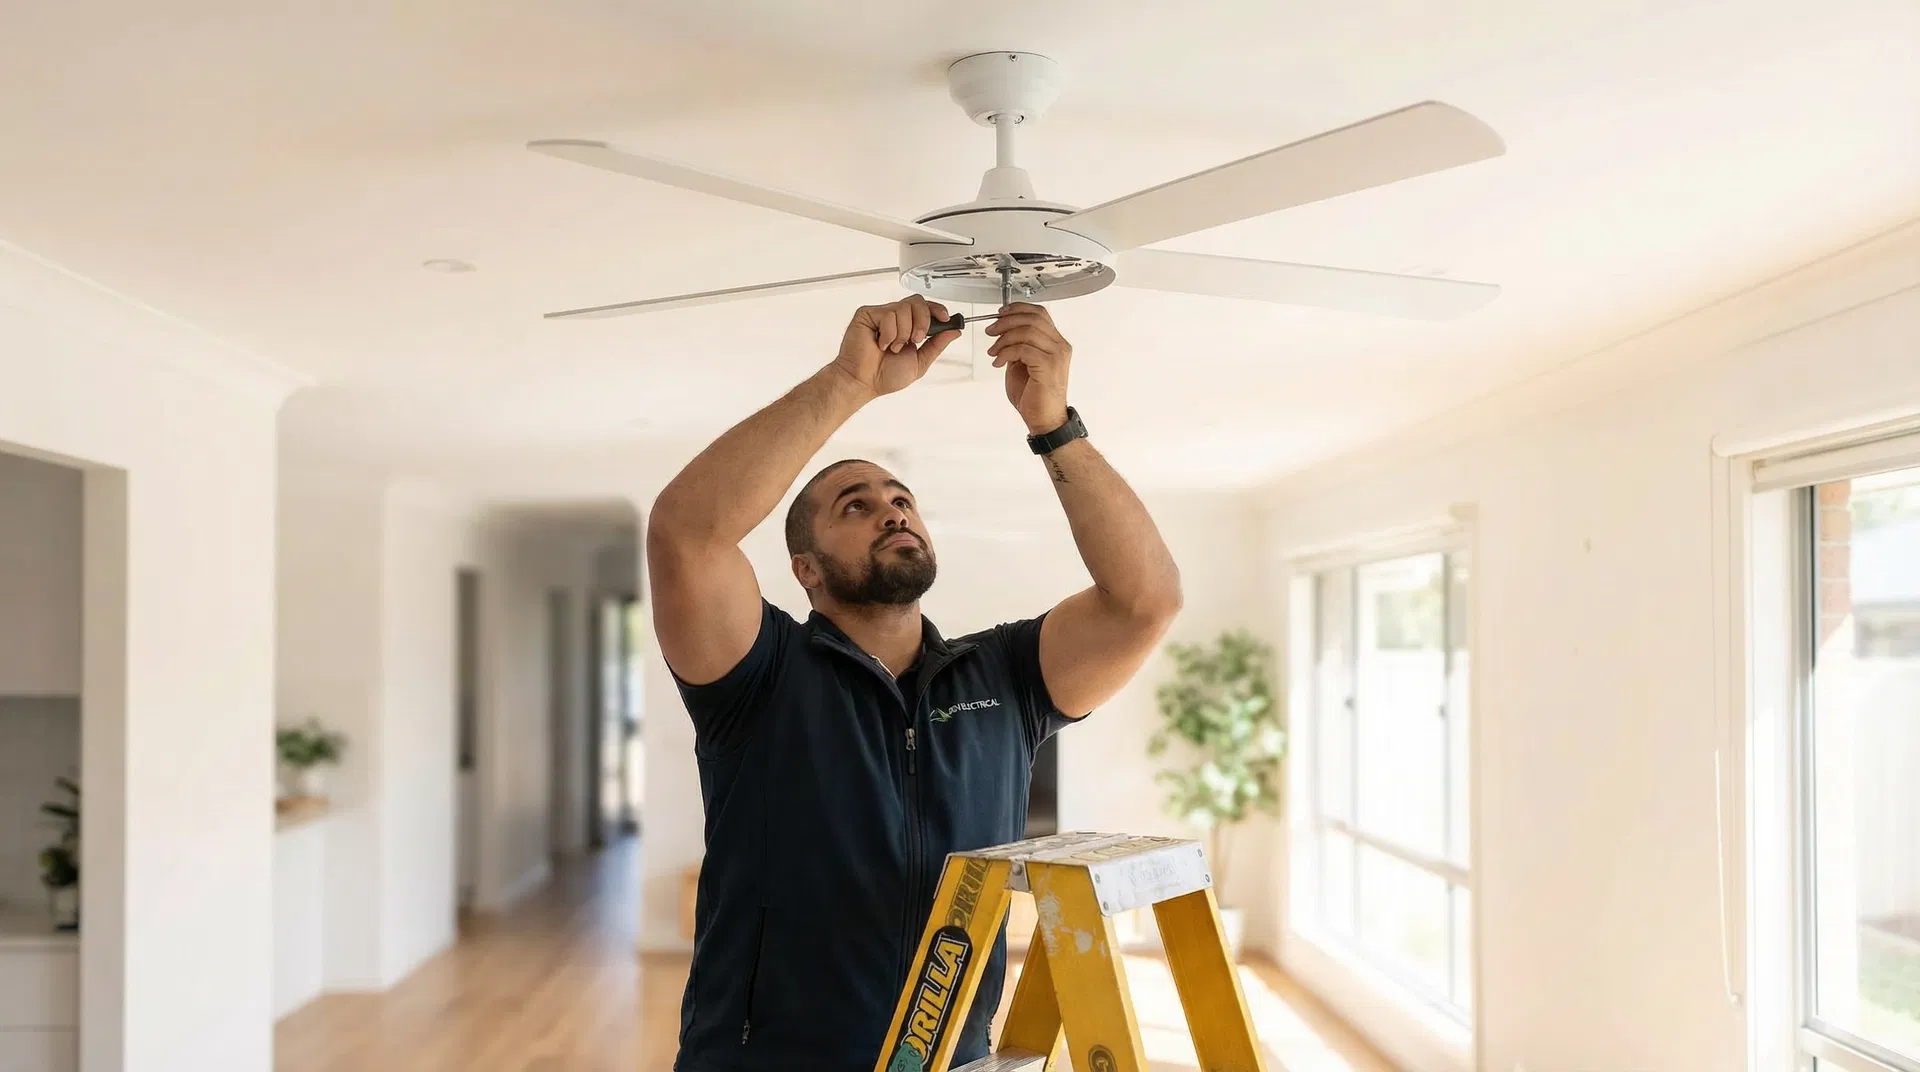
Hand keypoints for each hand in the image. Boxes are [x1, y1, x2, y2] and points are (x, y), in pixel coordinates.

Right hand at [832, 295, 961, 397]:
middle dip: (922, 322)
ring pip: (903, 308)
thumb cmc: (884, 376)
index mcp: (907, 327)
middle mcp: (894, 319)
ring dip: (903, 333)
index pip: (924, 307)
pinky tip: (880, 344)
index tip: (945, 318)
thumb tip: (954, 332)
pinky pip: (888, 314)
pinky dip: (889, 334)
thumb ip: (937, 345)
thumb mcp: (920, 362)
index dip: (936, 309)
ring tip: (892, 347)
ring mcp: (880, 315)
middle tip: (915, 340)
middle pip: (917, 302)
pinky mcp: (867, 314)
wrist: (864, 382)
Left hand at [985, 302, 1070, 432]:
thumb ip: (1018, 346)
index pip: (1039, 313)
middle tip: (991, 331)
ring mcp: (1056, 355)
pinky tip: (998, 362)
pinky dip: (1006, 352)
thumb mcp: (1023, 364)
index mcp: (1056, 342)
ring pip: (1027, 331)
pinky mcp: (1048, 366)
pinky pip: (1023, 349)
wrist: (1045, 419)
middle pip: (1033, 318)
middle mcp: (1059, 346)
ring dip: (1004, 338)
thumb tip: (1003, 332)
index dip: (1017, 309)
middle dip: (1006, 322)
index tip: (1000, 314)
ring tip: (993, 350)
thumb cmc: (1035, 395)